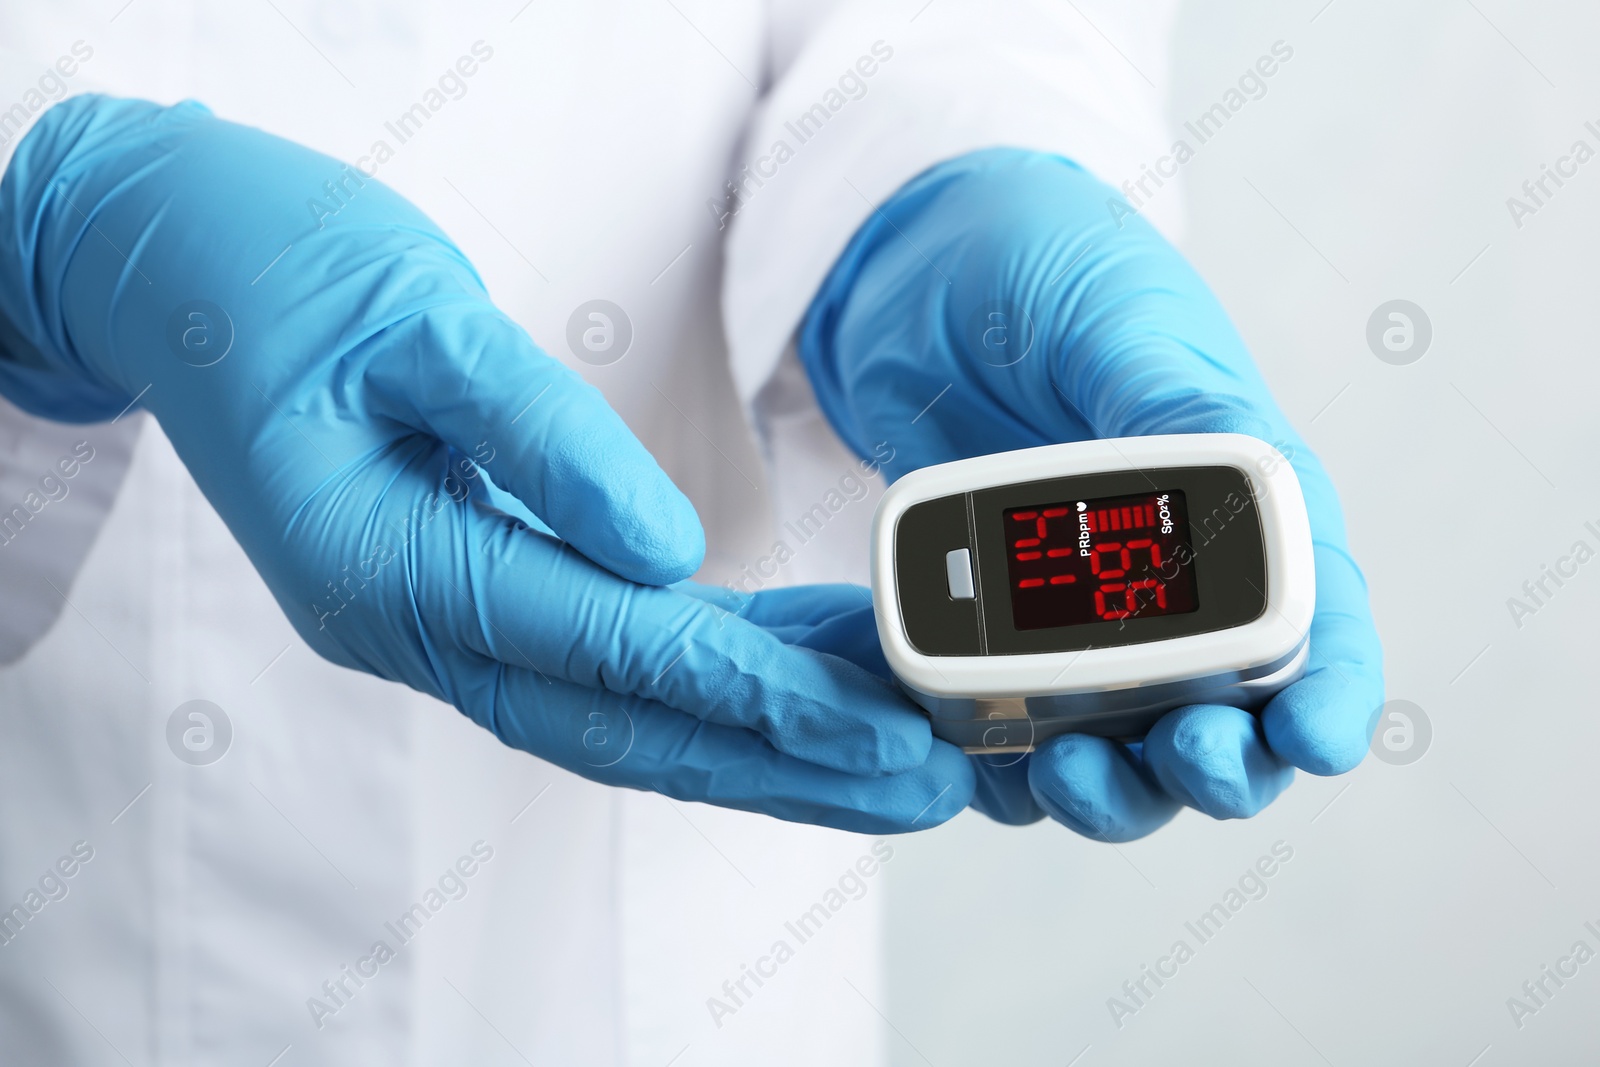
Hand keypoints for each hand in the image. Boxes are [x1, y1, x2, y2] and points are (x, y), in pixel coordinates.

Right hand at [0, 96, 972, 831]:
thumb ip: (536, 437)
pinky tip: (794, 657)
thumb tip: (663, 545)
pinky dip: (701, 669)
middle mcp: (414, 625)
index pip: (608, 649)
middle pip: (628, 725)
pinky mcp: (461, 591)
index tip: (868, 720)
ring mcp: (434, 621)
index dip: (751, 690)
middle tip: (920, 777)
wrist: (165, 265)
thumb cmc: (272, 272)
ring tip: (888, 740)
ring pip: (620, 710)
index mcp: (390, 567)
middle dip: (782, 761)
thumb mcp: (412, 322)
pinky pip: (597, 656)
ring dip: (756, 737)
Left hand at [797, 147, 1382, 839]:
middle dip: (1217, 762)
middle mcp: (1173, 576)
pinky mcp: (993, 629)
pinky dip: (1007, 765)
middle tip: (1183, 754)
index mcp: (1241, 497)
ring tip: (1069, 772)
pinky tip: (988, 764)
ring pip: (1124, 746)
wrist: (908, 274)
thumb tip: (1251, 477)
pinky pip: (1011, 729)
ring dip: (1114, 786)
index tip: (1314, 739)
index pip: (1317, 615)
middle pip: (1227, 715)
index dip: (1332, 691)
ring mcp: (1081, 612)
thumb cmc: (1035, 265)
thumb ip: (1174, 402)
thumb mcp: (1115, 318)